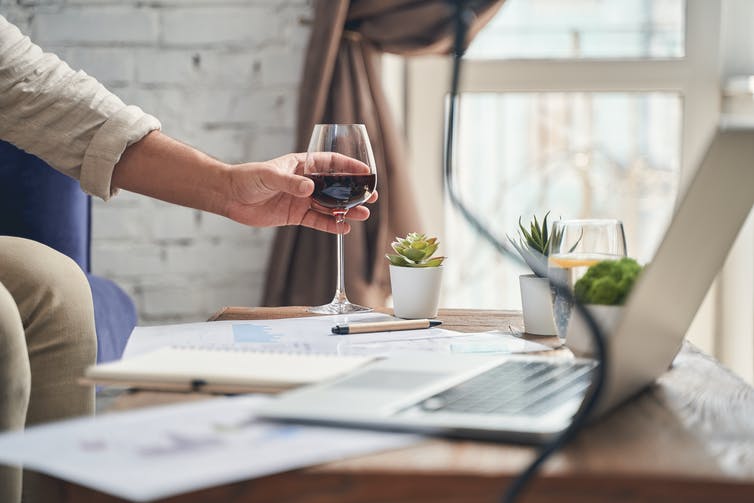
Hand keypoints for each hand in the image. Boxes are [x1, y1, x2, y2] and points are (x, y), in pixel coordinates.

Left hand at [223, 153, 377, 233]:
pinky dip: (330, 225)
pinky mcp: (295, 216)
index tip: (365, 171)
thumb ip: (290, 183)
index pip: (331, 163)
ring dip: (347, 210)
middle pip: (335, 186)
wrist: (229, 197)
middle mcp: (305, 182)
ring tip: (363, 214)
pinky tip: (344, 228)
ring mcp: (301, 199)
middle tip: (371, 196)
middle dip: (353, 191)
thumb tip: (309, 189)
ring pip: (330, 205)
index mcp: (301, 165)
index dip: (349, 166)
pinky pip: (317, 221)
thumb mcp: (269, 176)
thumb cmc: (247, 178)